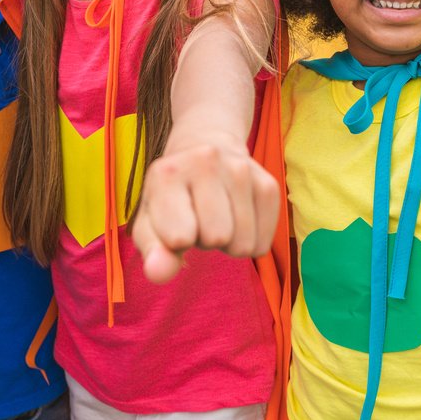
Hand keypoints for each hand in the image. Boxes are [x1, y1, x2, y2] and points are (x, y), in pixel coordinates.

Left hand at [132, 139, 279, 283]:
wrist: (207, 146)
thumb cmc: (172, 196)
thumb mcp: (151, 221)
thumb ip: (152, 250)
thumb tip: (158, 273)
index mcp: (168, 173)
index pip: (179, 236)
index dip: (176, 243)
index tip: (173, 224)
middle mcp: (206, 161)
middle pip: (216, 238)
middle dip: (206, 240)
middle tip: (198, 218)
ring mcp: (242, 169)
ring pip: (242, 245)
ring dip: (229, 242)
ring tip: (216, 215)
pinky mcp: (269, 184)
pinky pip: (262, 244)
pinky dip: (249, 241)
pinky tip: (237, 215)